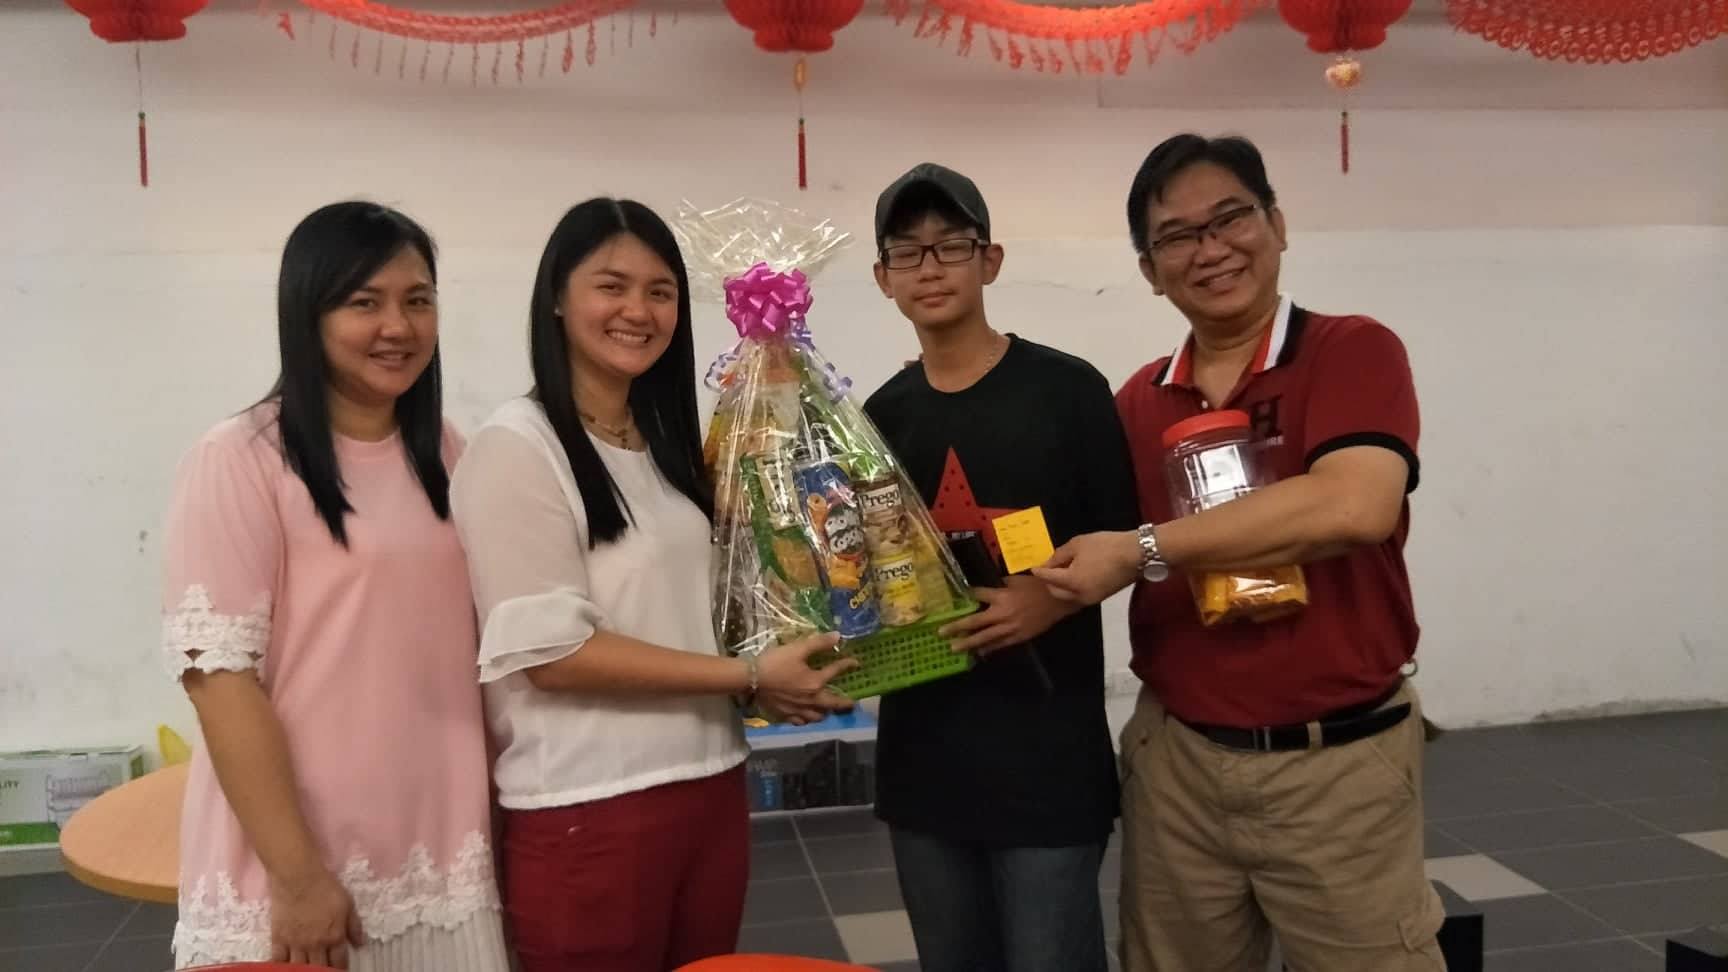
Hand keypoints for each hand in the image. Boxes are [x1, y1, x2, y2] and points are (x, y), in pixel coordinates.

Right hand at [269, 868, 363, 968]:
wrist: (297, 877)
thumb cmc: (325, 887)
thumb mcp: (348, 904)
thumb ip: (354, 926)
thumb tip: (360, 944)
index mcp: (334, 936)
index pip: (339, 962)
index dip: (341, 968)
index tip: (340, 970)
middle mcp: (315, 945)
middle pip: (320, 967)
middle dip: (324, 971)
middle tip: (324, 969)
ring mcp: (295, 943)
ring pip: (300, 967)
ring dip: (305, 970)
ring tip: (307, 969)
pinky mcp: (278, 938)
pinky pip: (278, 960)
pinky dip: (281, 966)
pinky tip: (285, 968)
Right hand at [755, 632, 858, 725]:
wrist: (750, 678)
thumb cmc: (775, 662)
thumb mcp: (797, 649)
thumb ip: (818, 643)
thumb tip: (838, 636)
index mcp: (816, 682)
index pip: (836, 672)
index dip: (847, 665)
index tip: (855, 663)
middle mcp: (811, 700)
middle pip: (832, 704)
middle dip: (844, 703)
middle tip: (851, 703)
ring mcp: (798, 710)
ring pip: (818, 716)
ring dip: (826, 713)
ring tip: (828, 709)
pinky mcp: (785, 715)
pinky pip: (801, 721)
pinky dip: (807, 719)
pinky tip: (806, 716)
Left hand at [939, 576, 1072, 656]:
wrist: (1058, 601)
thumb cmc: (1037, 586)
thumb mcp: (1017, 580)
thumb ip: (1000, 584)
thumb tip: (986, 588)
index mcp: (1001, 595)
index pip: (977, 594)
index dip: (966, 595)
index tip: (955, 598)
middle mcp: (1002, 613)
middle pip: (975, 622)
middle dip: (957, 627)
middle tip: (941, 633)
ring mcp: (1010, 627)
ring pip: (985, 638)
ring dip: (968, 643)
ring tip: (954, 648)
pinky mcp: (1018, 637)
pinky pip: (1000, 644)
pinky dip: (988, 649)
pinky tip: (978, 653)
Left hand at [1032, 530, 1142, 606]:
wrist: (1136, 555)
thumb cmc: (1106, 546)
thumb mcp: (1078, 544)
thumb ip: (1059, 555)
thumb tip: (1048, 563)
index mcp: (1072, 582)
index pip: (1048, 578)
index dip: (1039, 571)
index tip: (1033, 567)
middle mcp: (1079, 595)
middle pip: (1055, 592)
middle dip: (1049, 581)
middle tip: (1048, 568)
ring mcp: (1091, 599)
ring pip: (1067, 596)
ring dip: (1061, 586)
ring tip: (1062, 570)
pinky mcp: (1100, 598)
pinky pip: (1079, 595)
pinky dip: (1073, 588)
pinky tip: (1076, 575)